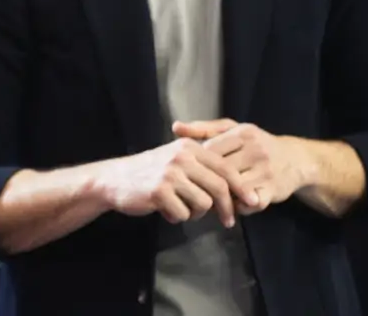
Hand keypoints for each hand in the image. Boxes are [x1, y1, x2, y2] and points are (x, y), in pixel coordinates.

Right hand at [95, 138, 255, 227]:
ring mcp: (169, 173)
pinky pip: (182, 214)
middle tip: (228, 222)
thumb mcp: (177, 159)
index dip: (241, 187)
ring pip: (203, 203)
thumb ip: (203, 168)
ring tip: (180, 207)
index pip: (225, 168)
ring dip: (194, 213)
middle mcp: (181, 157)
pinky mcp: (159, 191)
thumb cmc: (150, 172)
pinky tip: (164, 209)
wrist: (114, 179)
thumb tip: (237, 189)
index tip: (252, 202)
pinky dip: (176, 217)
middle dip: (227, 208)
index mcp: (189, 146)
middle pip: (219, 187)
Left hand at [172, 119, 309, 214]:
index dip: (197, 163)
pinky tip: (230, 207)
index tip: (189, 171)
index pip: (211, 150)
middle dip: (206, 182)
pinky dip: (237, 207)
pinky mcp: (273, 191)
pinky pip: (248, 203)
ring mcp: (266, 172)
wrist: (296, 160)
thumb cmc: (256, 144)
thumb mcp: (232, 130)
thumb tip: (175, 127)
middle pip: (221, 170)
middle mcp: (256, 151)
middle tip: (193, 190)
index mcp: (243, 133)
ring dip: (219, 197)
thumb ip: (203, 129)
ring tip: (207, 200)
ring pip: (233, 188)